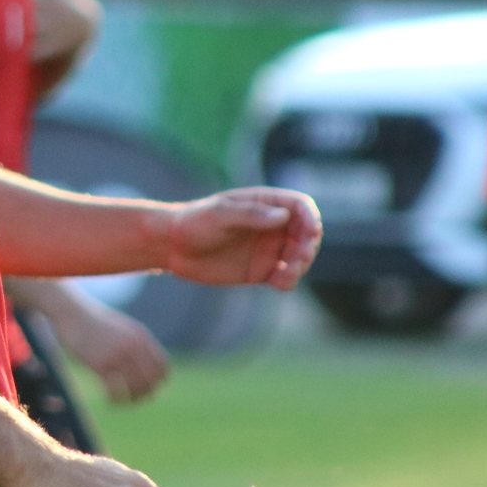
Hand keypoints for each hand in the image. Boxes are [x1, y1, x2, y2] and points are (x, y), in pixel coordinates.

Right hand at [49, 300, 168, 402]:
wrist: (72, 312)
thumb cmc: (94, 322)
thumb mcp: (122, 327)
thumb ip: (136, 343)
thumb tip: (147, 364)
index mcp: (140, 336)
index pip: (162, 367)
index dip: (158, 382)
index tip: (149, 389)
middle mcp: (132, 345)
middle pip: (150, 380)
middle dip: (145, 394)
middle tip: (135, 400)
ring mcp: (117, 354)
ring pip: (134, 387)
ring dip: (130, 400)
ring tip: (121, 402)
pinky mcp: (100, 363)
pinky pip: (115, 389)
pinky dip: (114, 399)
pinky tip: (108, 400)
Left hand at [165, 187, 320, 289]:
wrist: (174, 246)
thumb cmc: (195, 222)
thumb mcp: (220, 214)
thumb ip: (250, 214)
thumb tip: (283, 216)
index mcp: (264, 203)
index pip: (300, 206)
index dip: (311, 217)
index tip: (312, 232)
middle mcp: (271, 225)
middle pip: (305, 233)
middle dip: (308, 246)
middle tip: (298, 258)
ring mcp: (268, 248)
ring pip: (299, 257)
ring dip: (300, 266)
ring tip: (284, 275)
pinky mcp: (261, 270)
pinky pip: (284, 277)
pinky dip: (288, 281)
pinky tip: (278, 283)